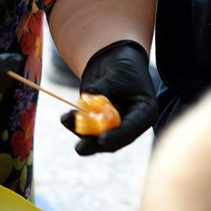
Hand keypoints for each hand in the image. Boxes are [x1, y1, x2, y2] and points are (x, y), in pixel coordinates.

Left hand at [60, 40, 156, 154]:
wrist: (115, 62)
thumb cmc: (124, 67)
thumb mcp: (118, 73)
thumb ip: (105, 86)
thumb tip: (88, 95)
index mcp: (144, 112)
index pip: (132, 128)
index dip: (117, 136)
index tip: (102, 140)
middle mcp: (130, 124)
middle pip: (114, 140)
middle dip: (95, 144)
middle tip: (80, 148)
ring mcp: (113, 125)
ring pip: (97, 137)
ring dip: (81, 133)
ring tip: (66, 120)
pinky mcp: (97, 123)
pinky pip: (86, 128)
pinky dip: (75, 124)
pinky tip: (66, 119)